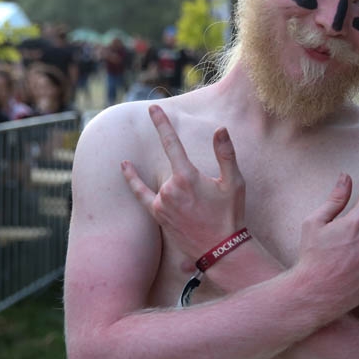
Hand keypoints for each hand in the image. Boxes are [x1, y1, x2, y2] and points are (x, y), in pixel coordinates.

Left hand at [121, 105, 245, 258]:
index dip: (162, 123)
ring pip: (165, 183)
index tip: (153, 108)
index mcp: (187, 177)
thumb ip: (226, 154)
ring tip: (198, 210)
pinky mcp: (158, 215)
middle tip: (206, 202)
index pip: (171, 143)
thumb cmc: (230, 215)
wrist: (221, 250)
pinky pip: (141, 194)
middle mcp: (169, 189)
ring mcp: (161, 203)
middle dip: (189, 178)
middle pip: (173, 168)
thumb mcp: (234, 183)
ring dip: (180, 188)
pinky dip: (133, 180)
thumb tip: (220, 129)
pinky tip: (124, 167)